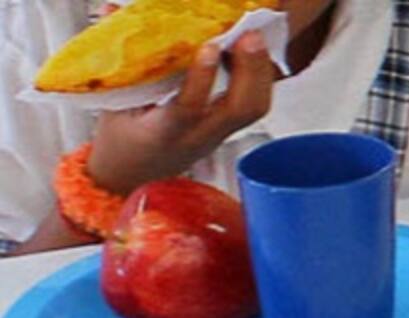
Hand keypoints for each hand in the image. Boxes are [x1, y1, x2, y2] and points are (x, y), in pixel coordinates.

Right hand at [87, 32, 274, 195]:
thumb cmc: (121, 140)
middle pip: (240, 111)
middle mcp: (198, 137)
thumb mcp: (111, 102)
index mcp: (164, 133)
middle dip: (251, 70)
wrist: (133, 174)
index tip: (210, 47)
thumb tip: (112, 12)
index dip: (202, 78)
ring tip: (255, 37)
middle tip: (250, 35)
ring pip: (253, 110)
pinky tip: (253, 54)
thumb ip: (117, 60)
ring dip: (261, 72)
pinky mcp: (227, 130)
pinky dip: (259, 78)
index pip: (189, 109)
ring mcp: (217, 135)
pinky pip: (252, 106)